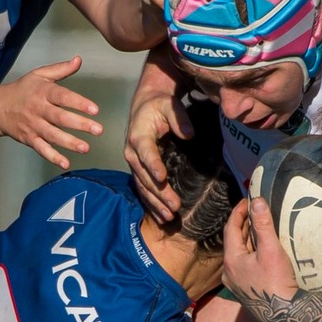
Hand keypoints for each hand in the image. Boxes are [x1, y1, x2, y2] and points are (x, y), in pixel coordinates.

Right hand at [0, 56, 101, 169]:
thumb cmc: (22, 90)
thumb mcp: (39, 75)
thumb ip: (61, 69)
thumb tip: (79, 60)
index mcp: (43, 92)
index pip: (63, 97)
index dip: (79, 103)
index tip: (95, 110)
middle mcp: (38, 109)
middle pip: (60, 118)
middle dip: (80, 124)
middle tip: (98, 130)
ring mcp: (33, 125)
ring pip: (52, 135)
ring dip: (69, 142)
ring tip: (86, 148)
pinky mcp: (29, 139)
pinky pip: (41, 149)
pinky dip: (53, 157)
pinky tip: (65, 163)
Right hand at [123, 83, 190, 223]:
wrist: (144, 106)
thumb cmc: (159, 105)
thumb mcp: (169, 105)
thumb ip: (179, 118)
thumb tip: (189, 134)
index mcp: (139, 136)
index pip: (146, 153)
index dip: (153, 165)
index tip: (162, 178)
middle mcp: (132, 152)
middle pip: (145, 176)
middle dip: (159, 193)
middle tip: (174, 207)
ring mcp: (134, 163)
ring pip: (142, 186)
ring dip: (155, 203)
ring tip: (169, 217)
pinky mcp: (138, 170)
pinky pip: (142, 189)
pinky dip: (151, 203)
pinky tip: (162, 216)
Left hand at [222, 196, 299, 305]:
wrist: (286, 316)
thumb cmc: (277, 282)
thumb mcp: (271, 250)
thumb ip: (263, 225)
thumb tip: (257, 202)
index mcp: (231, 260)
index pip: (230, 228)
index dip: (239, 212)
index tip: (248, 200)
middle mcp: (228, 272)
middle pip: (234, 241)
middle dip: (244, 225)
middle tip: (256, 211)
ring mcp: (236, 283)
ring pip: (240, 254)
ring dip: (249, 239)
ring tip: (261, 226)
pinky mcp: (246, 290)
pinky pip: (245, 264)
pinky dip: (252, 252)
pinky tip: (264, 249)